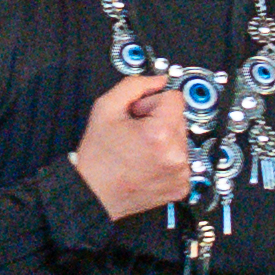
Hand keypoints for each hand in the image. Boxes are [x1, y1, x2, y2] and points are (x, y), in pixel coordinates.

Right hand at [68, 64, 197, 225]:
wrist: (93, 194)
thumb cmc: (97, 157)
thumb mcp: (106, 108)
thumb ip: (134, 85)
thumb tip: (159, 80)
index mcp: (160, 134)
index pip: (174, 97)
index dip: (151, 103)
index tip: (137, 116)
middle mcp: (176, 155)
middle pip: (180, 117)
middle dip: (159, 120)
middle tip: (135, 134)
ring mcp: (181, 173)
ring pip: (181, 138)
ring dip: (163, 139)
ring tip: (139, 150)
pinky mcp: (181, 186)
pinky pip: (181, 159)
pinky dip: (166, 158)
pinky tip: (146, 163)